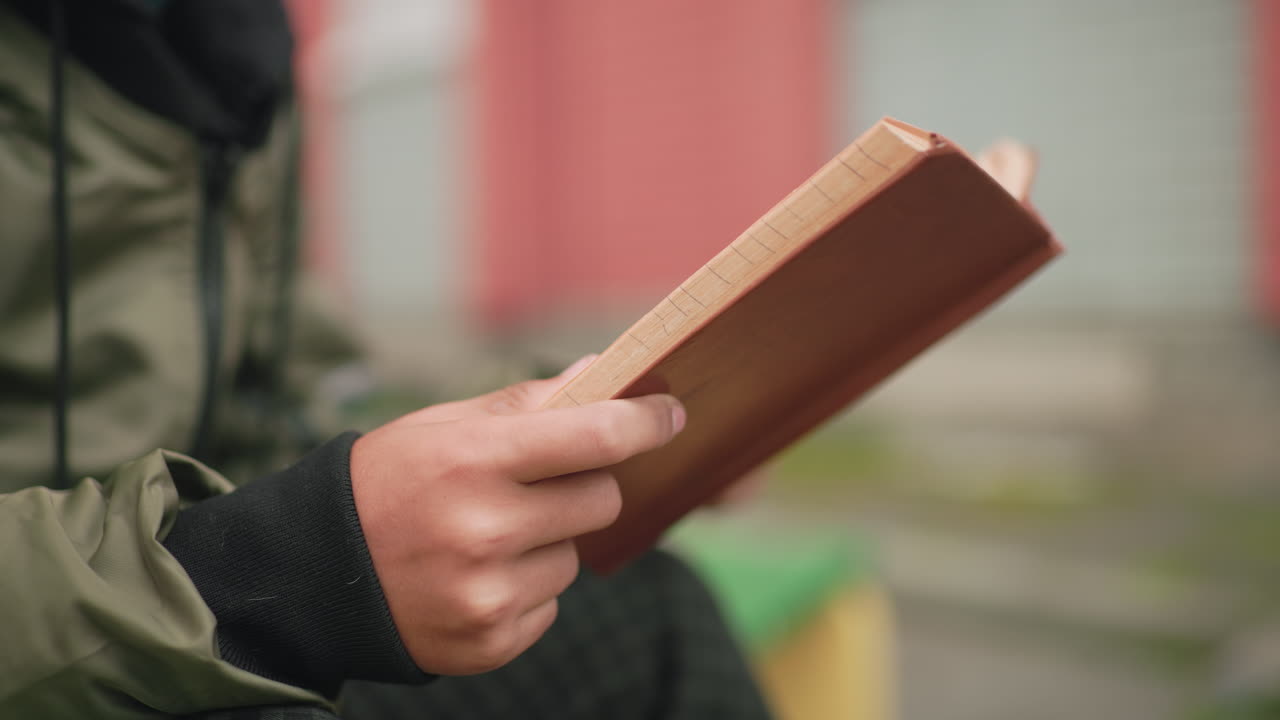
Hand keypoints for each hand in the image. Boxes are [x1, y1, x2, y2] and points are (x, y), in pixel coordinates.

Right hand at [349, 357, 685, 674]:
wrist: (315, 573)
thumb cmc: (390, 481)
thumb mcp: (445, 426)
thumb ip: (527, 403)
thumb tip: (600, 374)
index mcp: (474, 460)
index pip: (595, 438)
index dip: (644, 423)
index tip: (668, 414)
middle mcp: (484, 529)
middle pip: (601, 500)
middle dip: (583, 486)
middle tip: (536, 484)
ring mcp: (487, 593)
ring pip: (575, 558)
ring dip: (548, 543)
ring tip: (484, 537)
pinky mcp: (490, 641)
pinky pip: (551, 605)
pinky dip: (526, 589)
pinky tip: (476, 576)